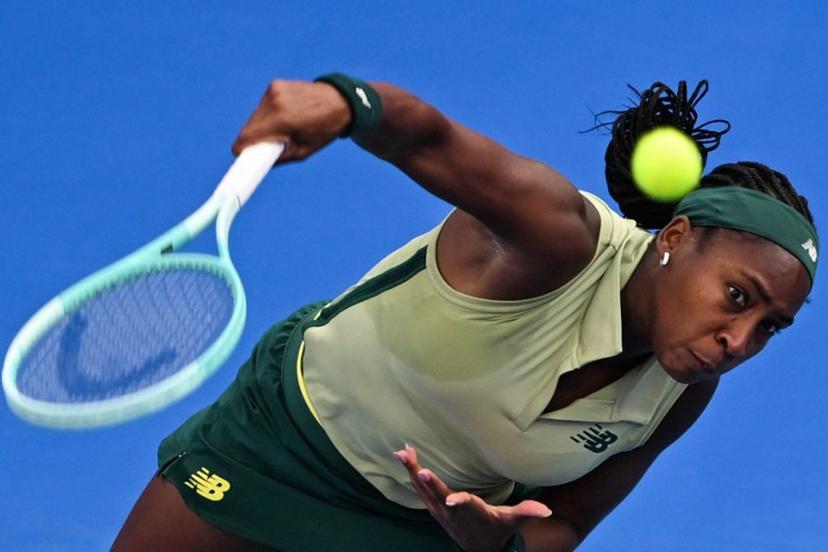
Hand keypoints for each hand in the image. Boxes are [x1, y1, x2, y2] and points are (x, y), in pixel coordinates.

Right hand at [231, 79, 351, 162]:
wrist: (340, 101)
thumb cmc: (324, 130)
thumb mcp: (303, 151)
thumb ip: (277, 158)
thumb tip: (257, 164)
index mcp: (283, 120)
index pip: (247, 137)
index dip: (241, 150)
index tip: (243, 157)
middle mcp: (275, 102)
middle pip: (248, 127)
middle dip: (254, 139)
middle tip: (267, 147)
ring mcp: (274, 91)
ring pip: (254, 116)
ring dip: (261, 125)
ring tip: (282, 129)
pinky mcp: (275, 85)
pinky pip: (263, 105)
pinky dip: (268, 113)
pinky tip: (285, 114)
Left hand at [393, 444, 551, 551]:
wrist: (480, 548)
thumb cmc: (498, 528)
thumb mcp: (513, 520)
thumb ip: (528, 512)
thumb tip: (547, 510)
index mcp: (476, 513)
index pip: (468, 507)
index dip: (460, 503)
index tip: (452, 500)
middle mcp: (455, 514)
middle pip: (440, 497)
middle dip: (430, 484)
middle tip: (419, 469)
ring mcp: (441, 512)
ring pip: (424, 491)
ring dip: (413, 472)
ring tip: (402, 452)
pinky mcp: (433, 508)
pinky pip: (420, 490)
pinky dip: (411, 474)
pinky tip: (405, 456)